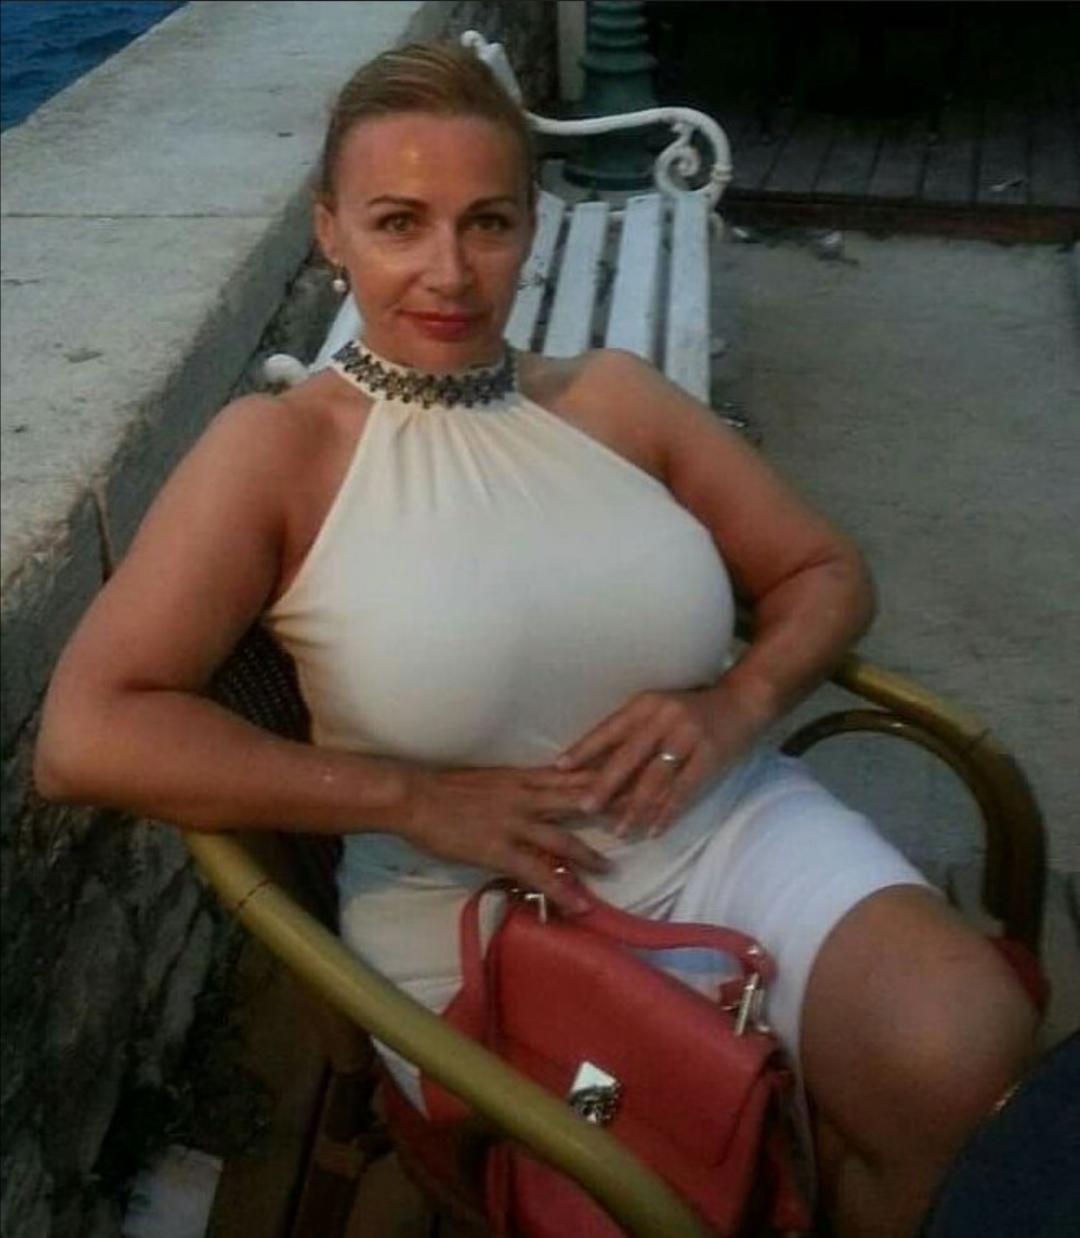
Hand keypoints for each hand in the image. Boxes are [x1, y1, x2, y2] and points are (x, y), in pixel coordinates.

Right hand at [400, 763, 610, 913]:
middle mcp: (525, 796)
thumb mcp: (486, 779)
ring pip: (563, 840)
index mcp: (521, 777)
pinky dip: (562, 890)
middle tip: (642, 815)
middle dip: (610, 810)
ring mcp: (514, 823)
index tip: (629, 779)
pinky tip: (579, 904)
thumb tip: (532, 792)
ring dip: (591, 855)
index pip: (570, 776)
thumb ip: (513, 787)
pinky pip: (538, 873)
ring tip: (613, 868)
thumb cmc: (441, 788)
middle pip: (577, 802)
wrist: (413, 796)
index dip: (601, 779)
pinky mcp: (500, 850)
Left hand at [556, 684, 766, 838]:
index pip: (608, 728)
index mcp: (645, 703)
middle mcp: (664, 717)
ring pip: (655, 778)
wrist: (742, 700)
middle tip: (584, 808)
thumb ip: (631, 731)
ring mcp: (688, 736)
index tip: (558, 768)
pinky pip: (684, 790)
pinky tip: (653, 830)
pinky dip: (667, 812)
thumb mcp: (657, 709)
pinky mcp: (710, 755)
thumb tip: (592, 764)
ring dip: (635, 807)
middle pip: (628, 756)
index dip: (583, 749)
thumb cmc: (691, 709)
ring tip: (618, 829)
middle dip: (604, 784)